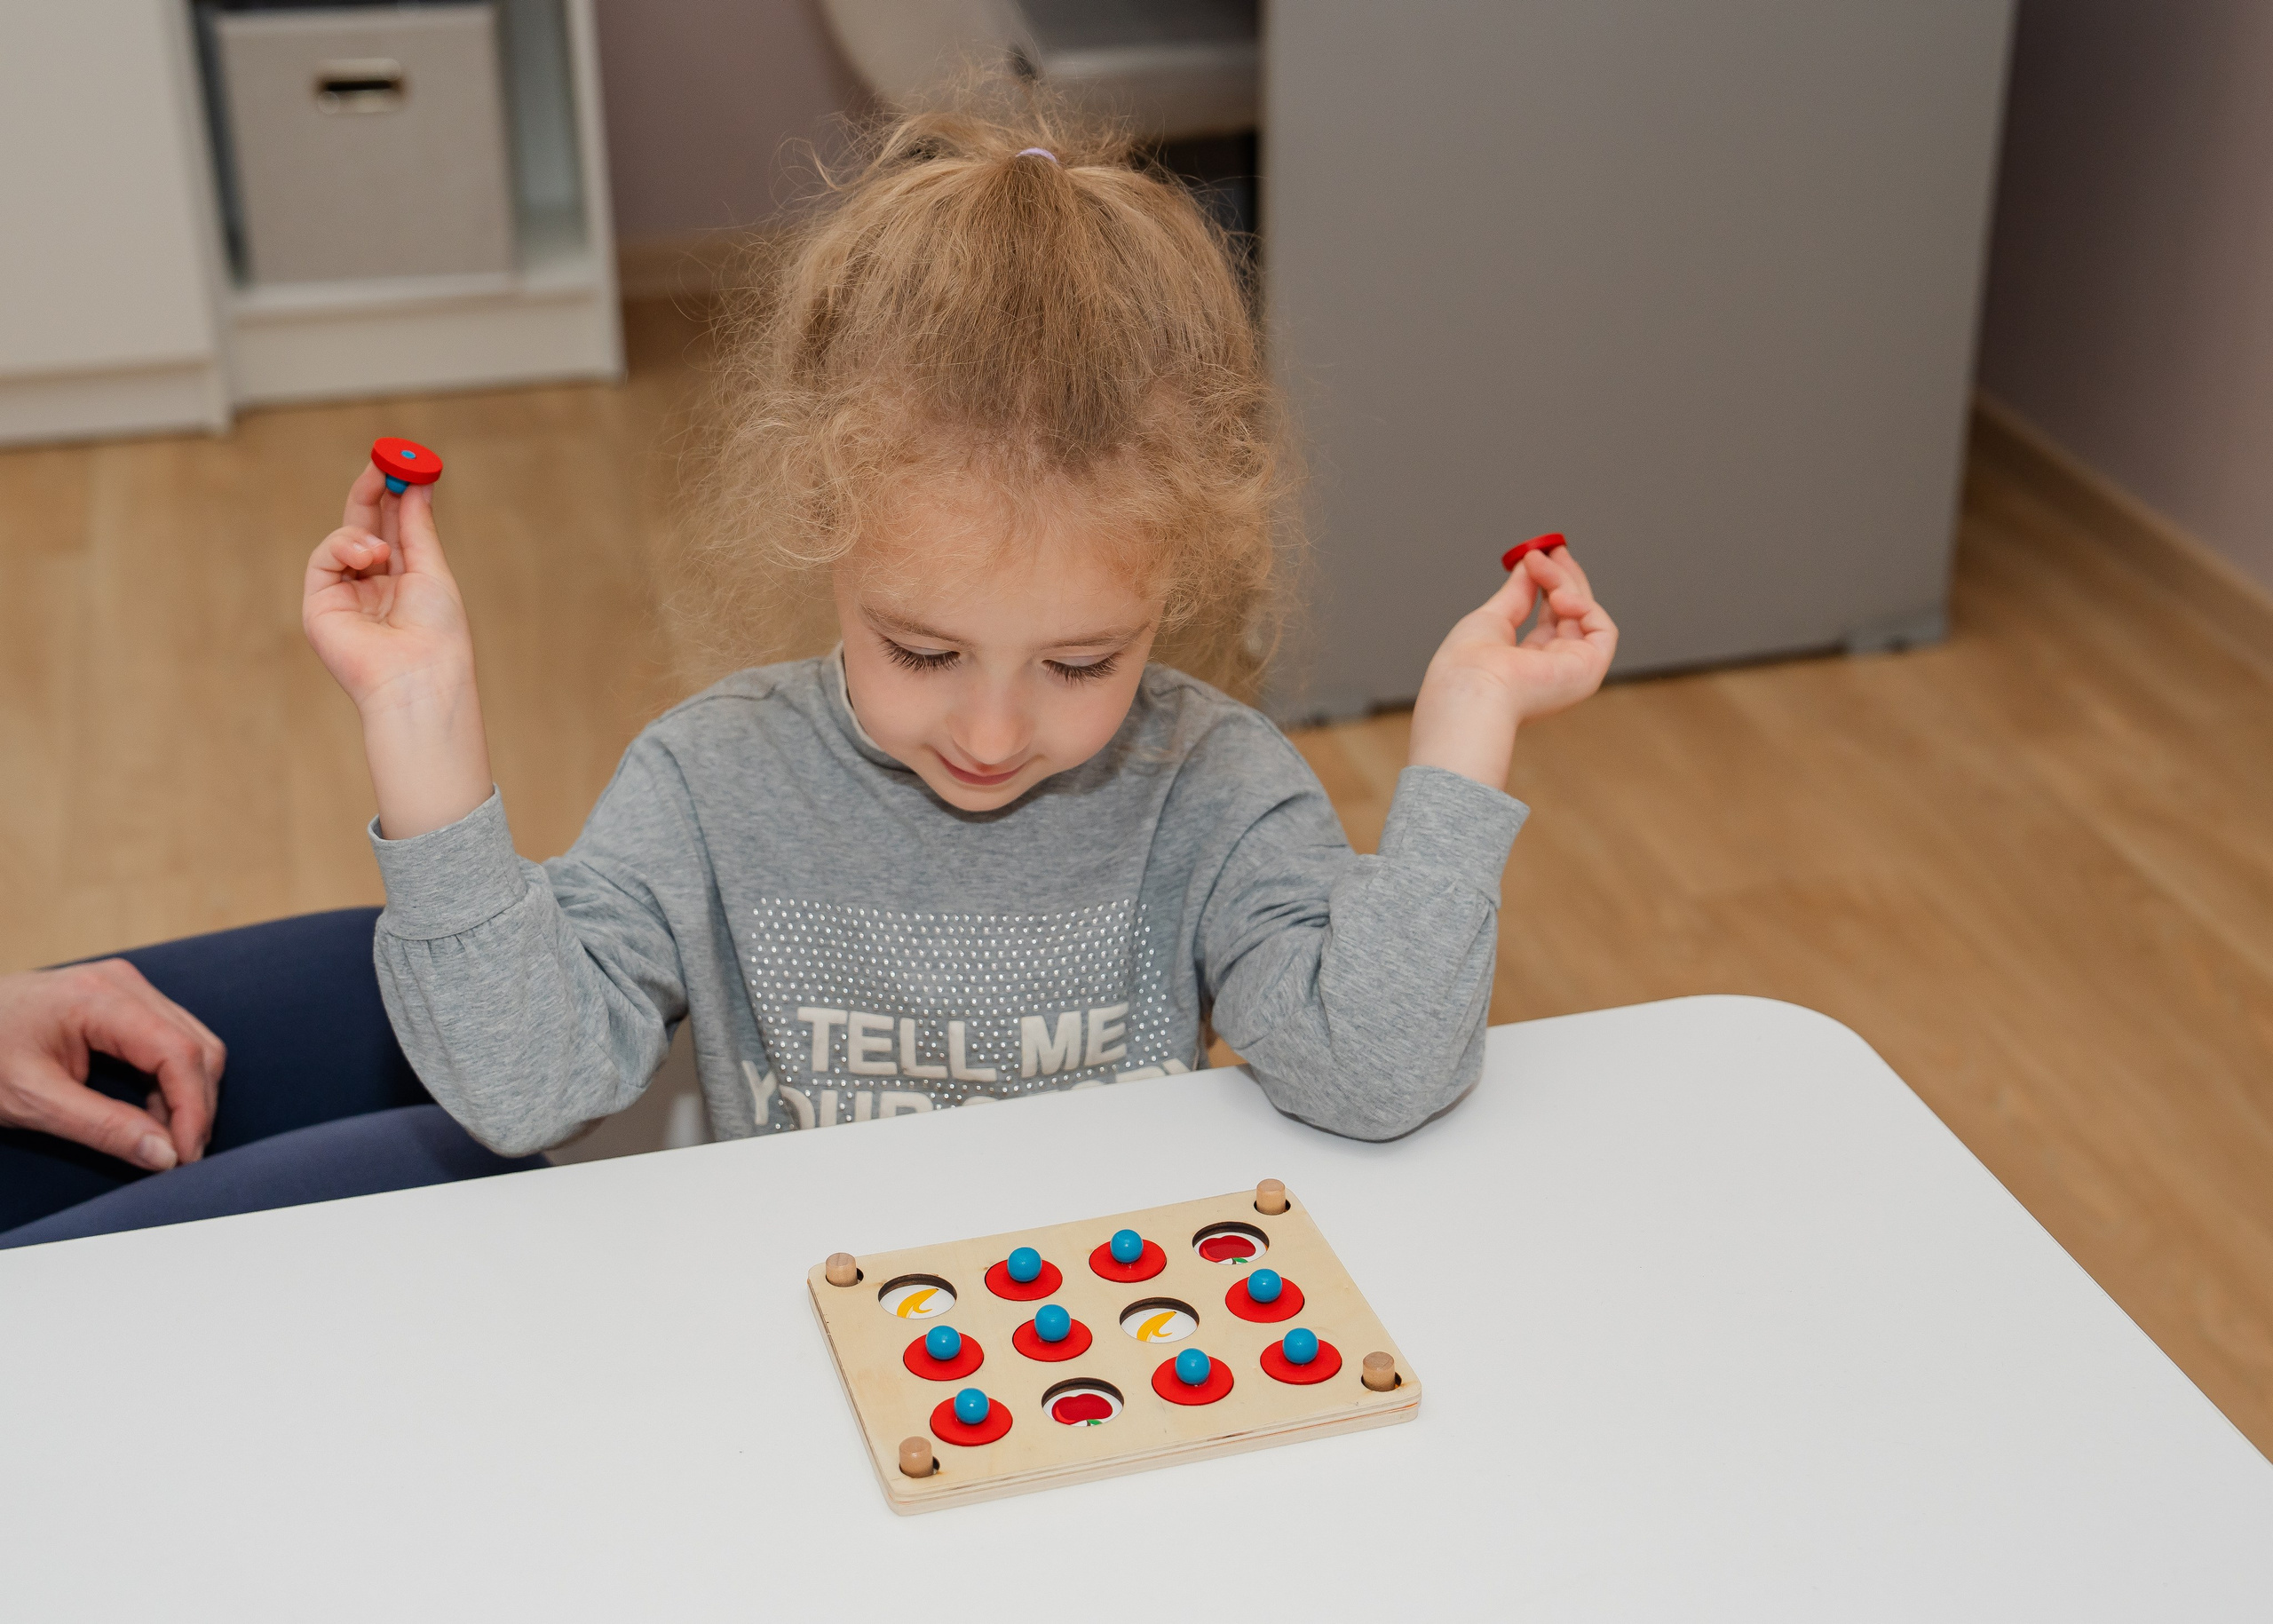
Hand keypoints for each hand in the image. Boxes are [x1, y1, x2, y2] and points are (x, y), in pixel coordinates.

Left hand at [0, 961, 224, 1170]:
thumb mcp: (31, 1101)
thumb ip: (102, 1127)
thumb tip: (165, 1156)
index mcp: (98, 998)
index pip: (177, 1052)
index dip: (192, 1108)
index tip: (184, 1159)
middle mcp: (123, 984)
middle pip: (196, 1046)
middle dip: (196, 1106)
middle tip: (177, 1158)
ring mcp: (127, 988)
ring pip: (193, 1043)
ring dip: (188, 1095)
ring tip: (162, 1140)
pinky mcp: (125, 1001)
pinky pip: (173, 1040)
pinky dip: (172, 1082)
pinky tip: (151, 1113)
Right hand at [302, 465, 494, 837]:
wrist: (419, 677)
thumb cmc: (437, 633)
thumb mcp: (431, 570)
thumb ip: (417, 528)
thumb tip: (418, 486)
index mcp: (405, 579)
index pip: (395, 527)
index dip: (397, 495)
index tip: (407, 464)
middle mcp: (374, 585)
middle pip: (366, 525)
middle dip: (374, 492)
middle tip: (385, 461)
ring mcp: (345, 594)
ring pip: (344, 537)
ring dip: (362, 530)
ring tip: (382, 552)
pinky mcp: (320, 605)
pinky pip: (323, 558)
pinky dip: (343, 547)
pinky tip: (368, 557)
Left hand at [1407, 542, 1617, 788]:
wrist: (1471, 690)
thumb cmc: (1467, 665)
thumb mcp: (1492, 617)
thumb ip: (1516, 593)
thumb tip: (1531, 563)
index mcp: (1525, 665)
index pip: (1550, 619)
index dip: (1550, 584)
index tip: (1543, 555)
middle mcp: (1551, 672)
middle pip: (1572, 615)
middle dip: (1565, 577)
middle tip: (1554, 549)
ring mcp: (1572, 674)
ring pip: (1583, 614)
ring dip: (1564, 582)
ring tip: (1541, 568)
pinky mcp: (1590, 673)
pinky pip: (1603, 629)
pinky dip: (1584, 605)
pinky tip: (1558, 596)